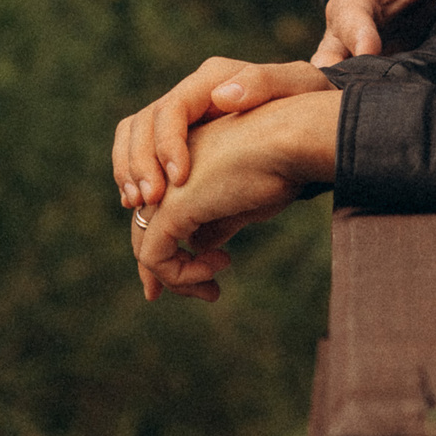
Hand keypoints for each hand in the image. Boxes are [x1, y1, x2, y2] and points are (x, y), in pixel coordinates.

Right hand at [113, 57, 330, 212]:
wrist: (307, 116)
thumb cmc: (306, 99)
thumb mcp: (297, 85)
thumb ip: (264, 83)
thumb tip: (224, 96)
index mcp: (210, 81)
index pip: (171, 109)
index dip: (166, 144)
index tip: (180, 179)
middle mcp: (188, 98)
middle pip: (141, 125)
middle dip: (139, 163)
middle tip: (149, 201)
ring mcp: (180, 122)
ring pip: (132, 140)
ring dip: (129, 173)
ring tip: (138, 207)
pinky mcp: (179, 146)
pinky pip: (142, 160)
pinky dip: (135, 181)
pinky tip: (142, 210)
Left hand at [132, 91, 339, 300]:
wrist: (290, 141)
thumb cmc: (279, 163)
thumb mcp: (243, 200)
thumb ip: (217, 220)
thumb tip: (199, 245)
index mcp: (180, 166)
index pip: (158, 218)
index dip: (172, 253)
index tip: (202, 280)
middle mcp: (163, 174)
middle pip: (146, 234)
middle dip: (167, 274)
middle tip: (207, 293)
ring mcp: (161, 188)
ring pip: (146, 250)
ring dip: (180, 279)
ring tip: (215, 286)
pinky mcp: (168, 206)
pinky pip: (154, 257)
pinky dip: (181, 276)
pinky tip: (218, 267)